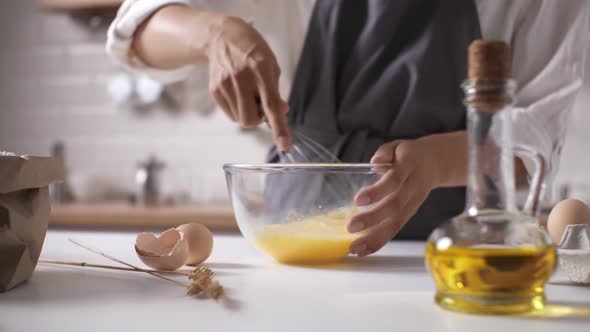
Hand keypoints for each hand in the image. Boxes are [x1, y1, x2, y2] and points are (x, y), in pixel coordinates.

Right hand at [207, 16, 290, 150]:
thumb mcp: (271, 64)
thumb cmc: (252, 50)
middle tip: (260, 104)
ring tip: (248, 93)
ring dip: (248, 113)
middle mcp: (241, 77)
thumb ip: (276, 90)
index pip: (271, 104)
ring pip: (240, 119)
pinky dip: (237, 108)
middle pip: (250, 120)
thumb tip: (281, 113)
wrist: (221, 36)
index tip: (284, 144)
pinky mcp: (214, 89)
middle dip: (258, 119)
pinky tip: (237, 92)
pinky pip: (230, 113)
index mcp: (260, 69)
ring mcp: (225, 84)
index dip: (279, 127)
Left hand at [347, 139, 441, 255]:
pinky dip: (380, 241)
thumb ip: (385, 152)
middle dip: (373, 218)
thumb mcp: (398, 146)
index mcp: (409, 167)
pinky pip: (396, 228)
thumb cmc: (409, 155)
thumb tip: (376, 162)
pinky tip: (364, 250)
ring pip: (397, 222)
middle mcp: (413, 187)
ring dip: (375, 238)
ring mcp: (413, 203)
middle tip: (351, 226)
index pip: (394, 180)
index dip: (378, 191)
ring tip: (355, 248)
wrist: (435, 163)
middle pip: (395, 206)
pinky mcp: (410, 214)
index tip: (358, 200)